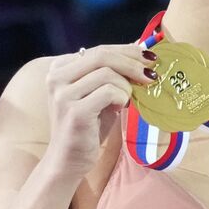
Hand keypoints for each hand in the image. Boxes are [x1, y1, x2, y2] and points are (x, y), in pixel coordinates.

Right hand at [43, 45, 152, 179]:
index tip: (149, 57)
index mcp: (60, 68)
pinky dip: (121, 98)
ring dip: (126, 86)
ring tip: (126, 100)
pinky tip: (120, 108)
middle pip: (102, 56)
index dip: (128, 51)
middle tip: (151, 74)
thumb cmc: (88, 125)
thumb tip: (140, 51)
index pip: (99, 49)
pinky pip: (109, 92)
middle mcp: (57, 77)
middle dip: (132, 63)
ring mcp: (63, 94)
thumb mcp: (100, 93)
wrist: (69, 159)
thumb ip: (112, 73)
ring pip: (108, 74)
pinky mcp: (75, 111)